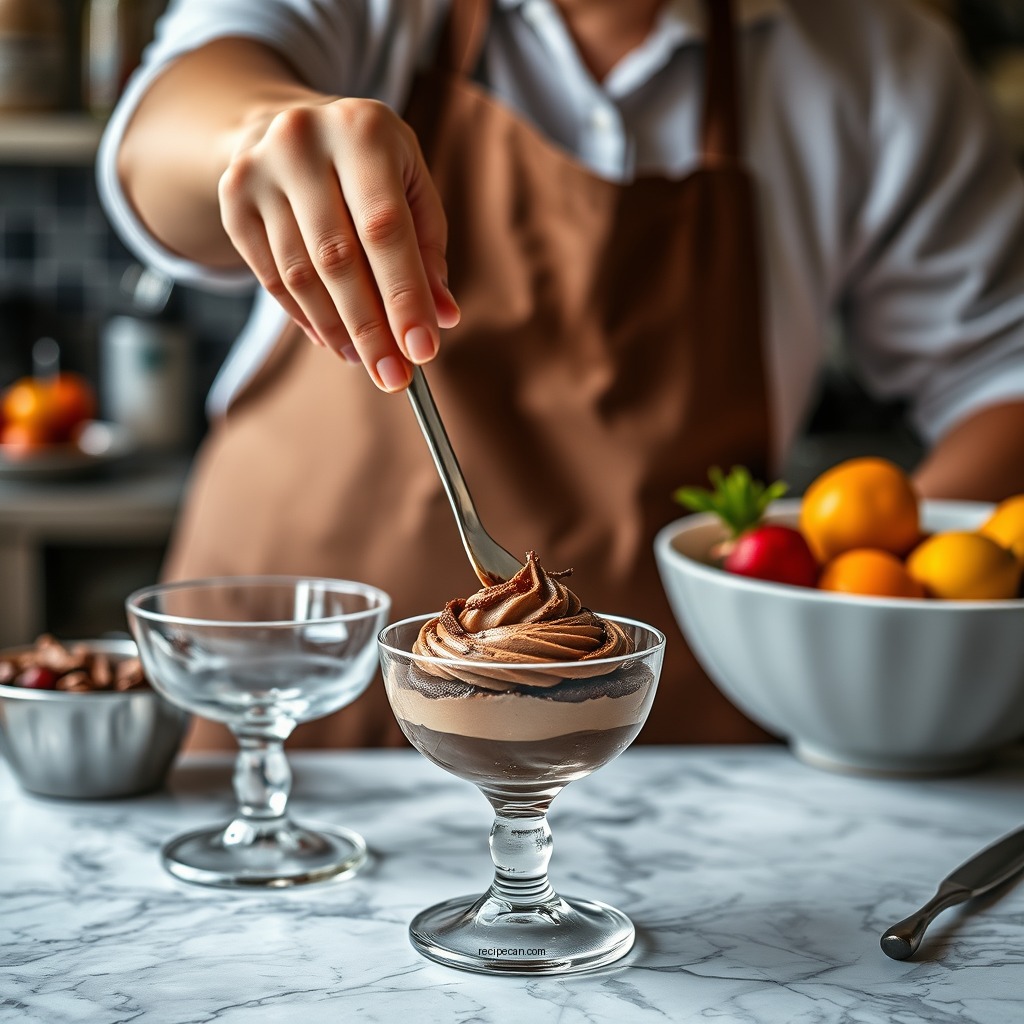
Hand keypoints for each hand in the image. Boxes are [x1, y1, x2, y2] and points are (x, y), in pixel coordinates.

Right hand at [218, 97, 459, 390]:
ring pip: (300, 274)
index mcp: (363, 131)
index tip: (422, 351)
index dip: (404, 295)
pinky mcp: (232, 200)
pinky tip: (333, 341)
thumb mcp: (410, 188)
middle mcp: (303, 141)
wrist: (291, 126)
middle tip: (394, 377)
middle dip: (370, 328)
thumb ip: (428, 250)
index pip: (386, 230)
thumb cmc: (369, 167)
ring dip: (337, 330)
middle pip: (337, 258)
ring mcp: (258, 169)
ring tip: (366, 362)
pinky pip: (271, 277)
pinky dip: (305, 318)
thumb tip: (441, 317)